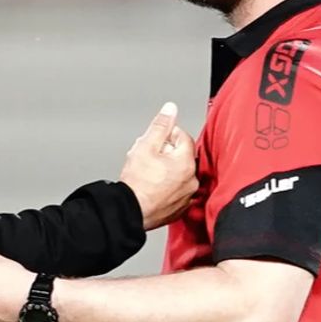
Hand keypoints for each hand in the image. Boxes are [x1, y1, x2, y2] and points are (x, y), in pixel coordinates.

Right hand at [119, 102, 197, 230]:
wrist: (129, 212)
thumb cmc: (137, 184)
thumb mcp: (145, 146)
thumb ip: (160, 125)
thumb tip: (170, 109)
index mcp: (186, 163)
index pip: (182, 137)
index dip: (167, 135)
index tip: (155, 140)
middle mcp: (191, 180)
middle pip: (181, 156)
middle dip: (166, 153)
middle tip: (148, 158)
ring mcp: (186, 196)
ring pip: (178, 175)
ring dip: (167, 171)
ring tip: (148, 174)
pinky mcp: (178, 209)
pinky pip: (176, 191)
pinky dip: (167, 188)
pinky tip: (152, 187)